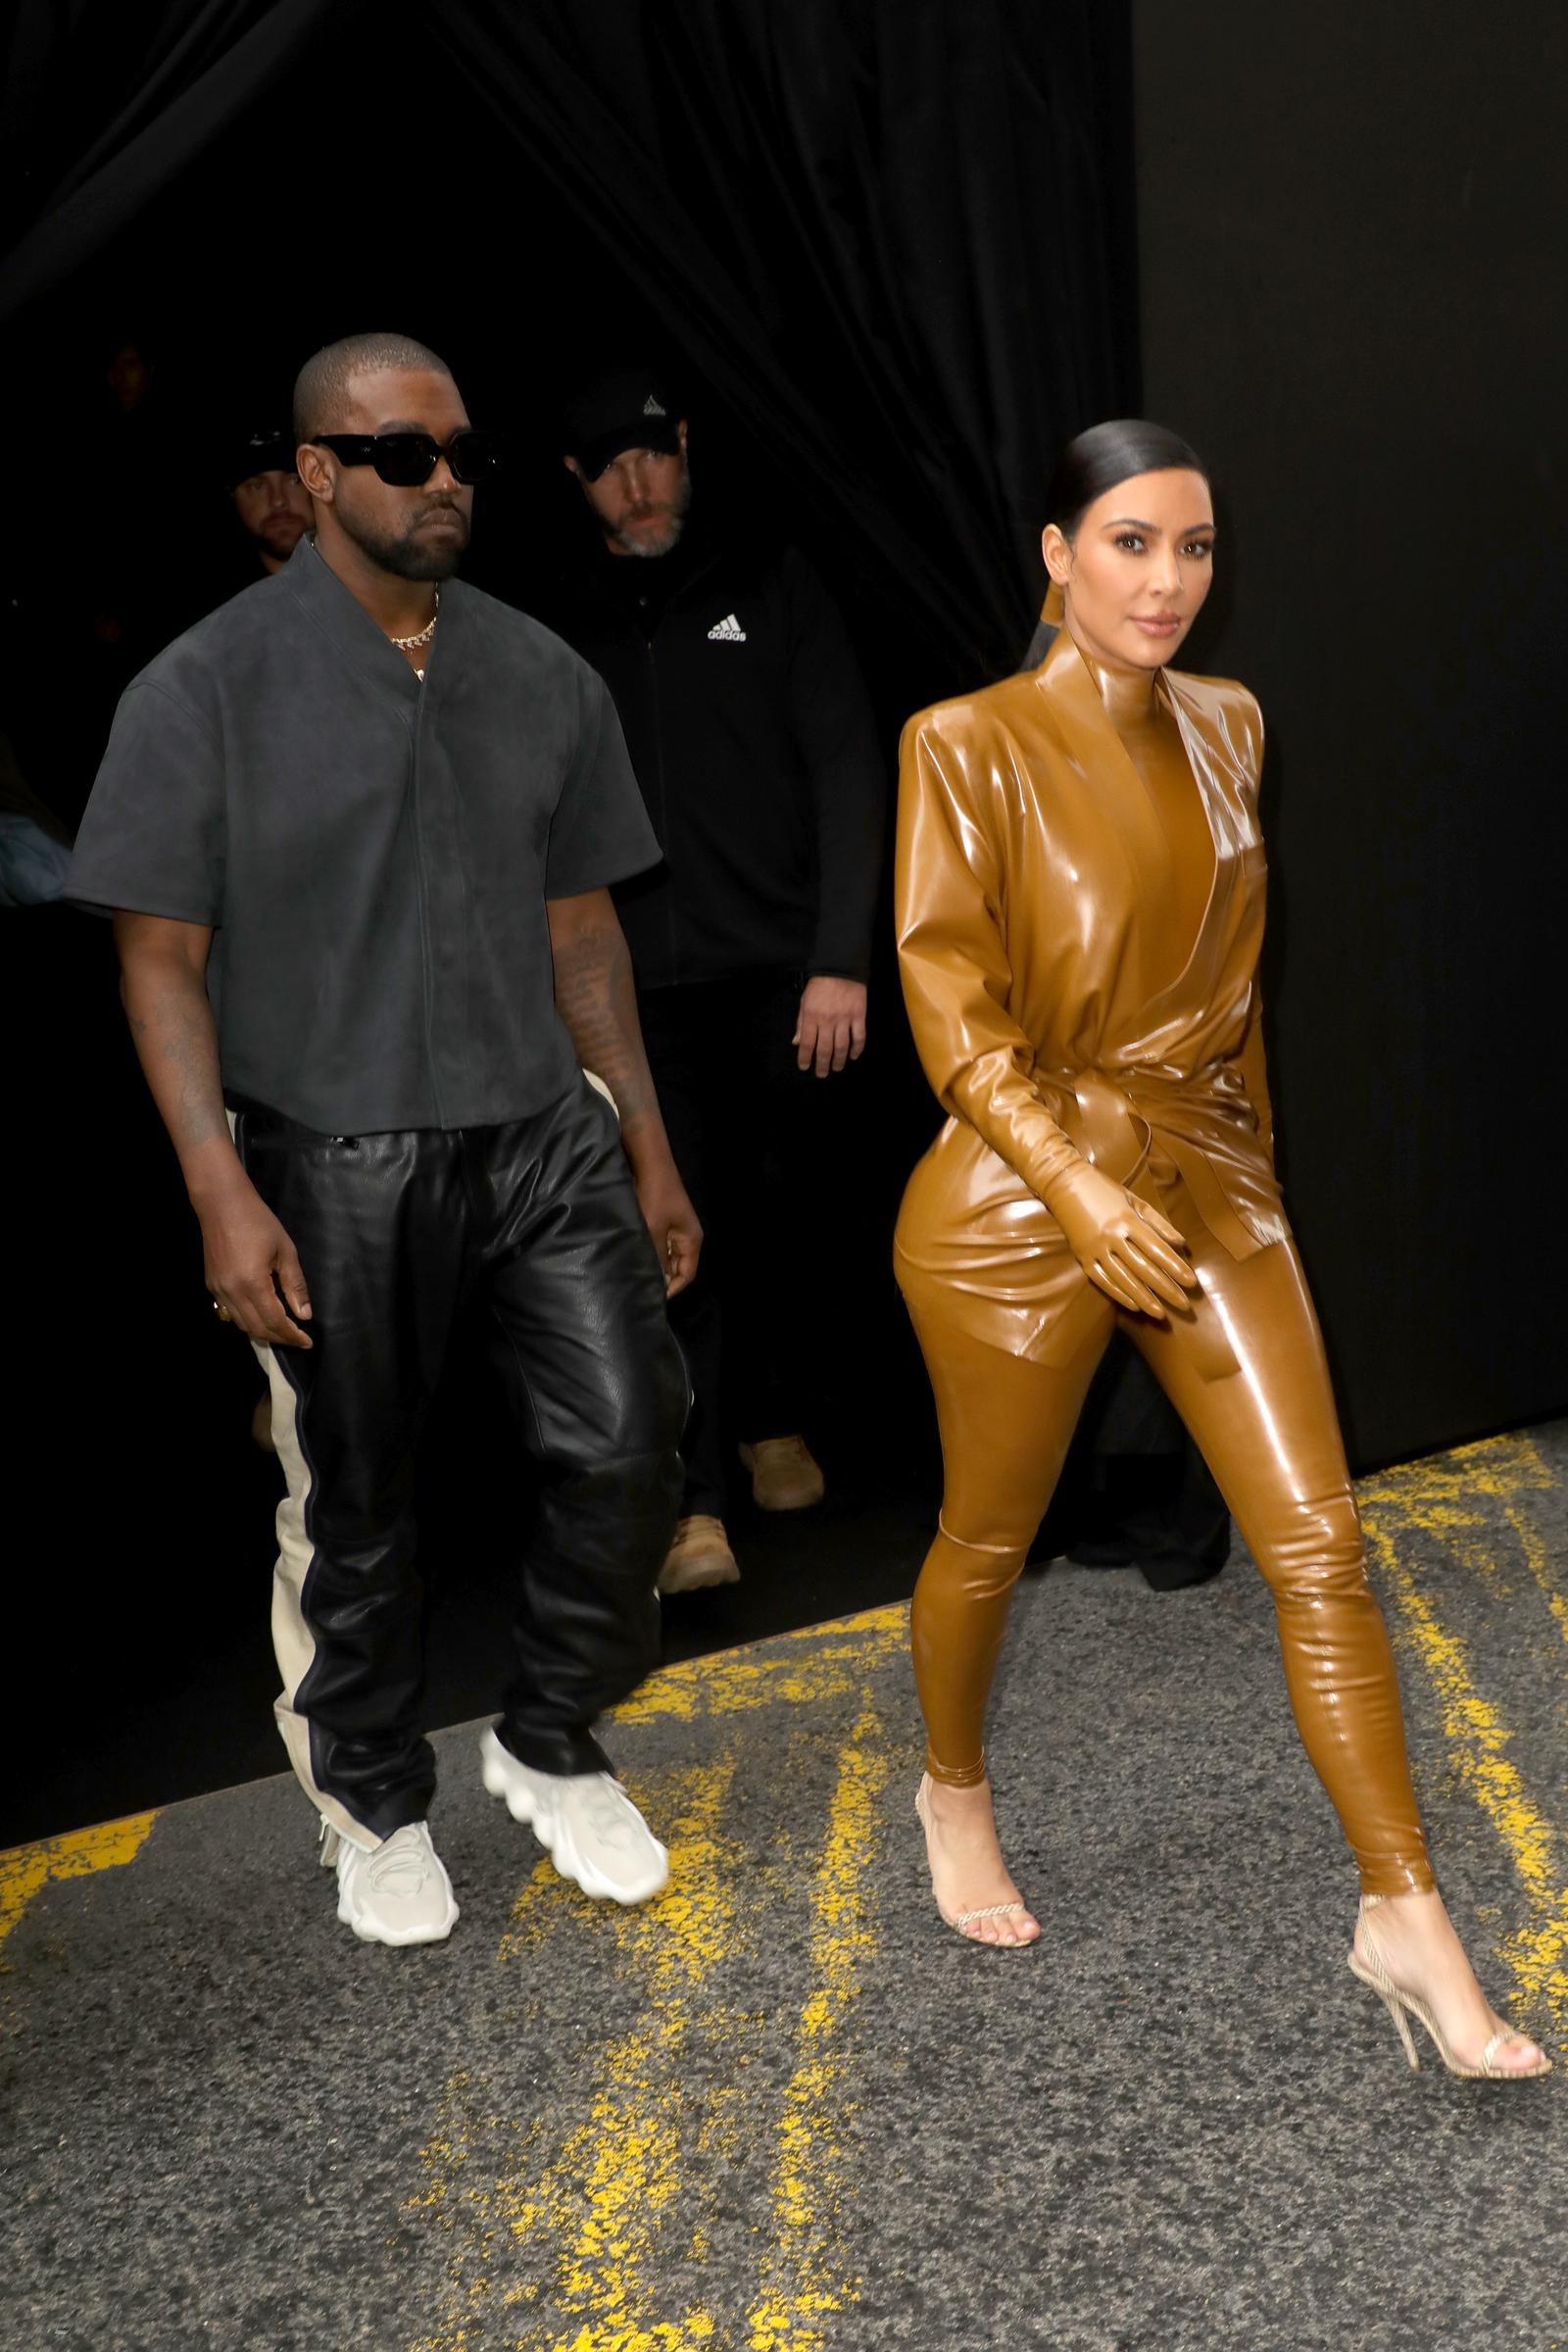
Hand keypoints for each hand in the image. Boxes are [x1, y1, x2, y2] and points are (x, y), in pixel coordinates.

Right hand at [196, 1170, 313, 1346]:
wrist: (222, 1204)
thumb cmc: (258, 1222)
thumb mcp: (285, 1251)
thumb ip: (295, 1285)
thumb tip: (304, 1315)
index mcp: (253, 1284)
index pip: (275, 1321)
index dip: (292, 1335)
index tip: (307, 1342)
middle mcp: (232, 1293)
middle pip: (257, 1329)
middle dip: (279, 1338)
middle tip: (298, 1339)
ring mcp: (217, 1291)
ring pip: (241, 1325)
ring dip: (263, 1332)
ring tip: (282, 1331)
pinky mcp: (211, 1286)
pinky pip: (229, 1313)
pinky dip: (247, 1321)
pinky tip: (261, 1316)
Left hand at [634, 1159, 702, 1296]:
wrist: (649, 1163)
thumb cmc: (654, 1197)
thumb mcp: (653, 1230)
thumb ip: (656, 1257)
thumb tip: (656, 1281)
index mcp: (691, 1240)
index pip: (687, 1274)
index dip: (672, 1288)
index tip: (652, 1298)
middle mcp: (686, 1236)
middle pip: (678, 1267)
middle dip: (663, 1279)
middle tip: (641, 1290)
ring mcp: (674, 1228)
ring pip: (667, 1257)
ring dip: (655, 1266)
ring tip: (637, 1277)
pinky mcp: (662, 1221)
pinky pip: (659, 1245)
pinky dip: (651, 1253)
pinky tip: (635, 1258)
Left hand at [794, 976, 866, 1076]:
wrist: (840, 968)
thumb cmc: (819, 985)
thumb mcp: (805, 1001)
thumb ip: (801, 1023)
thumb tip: (796, 1042)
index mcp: (811, 1016)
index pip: (807, 1043)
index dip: (805, 1057)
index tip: (804, 1067)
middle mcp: (827, 1021)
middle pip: (825, 1049)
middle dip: (822, 1064)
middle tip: (821, 1074)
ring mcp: (844, 1019)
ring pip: (842, 1046)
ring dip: (839, 1061)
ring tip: (837, 1068)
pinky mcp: (859, 1016)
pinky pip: (859, 1037)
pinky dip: (857, 1049)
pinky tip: (853, 1056)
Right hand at [1045, 1160, 1197, 1318]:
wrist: (1064, 1184)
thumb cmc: (1104, 1189)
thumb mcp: (1134, 1200)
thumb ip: (1158, 1222)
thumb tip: (1181, 1243)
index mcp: (1128, 1220)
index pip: (1157, 1249)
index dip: (1175, 1267)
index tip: (1191, 1282)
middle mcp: (1112, 1237)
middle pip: (1143, 1268)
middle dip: (1165, 1289)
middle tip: (1183, 1306)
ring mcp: (1096, 1249)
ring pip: (1123, 1279)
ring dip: (1144, 1298)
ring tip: (1160, 1313)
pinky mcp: (1082, 1257)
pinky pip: (1102, 1280)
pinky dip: (1118, 1294)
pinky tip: (1134, 1306)